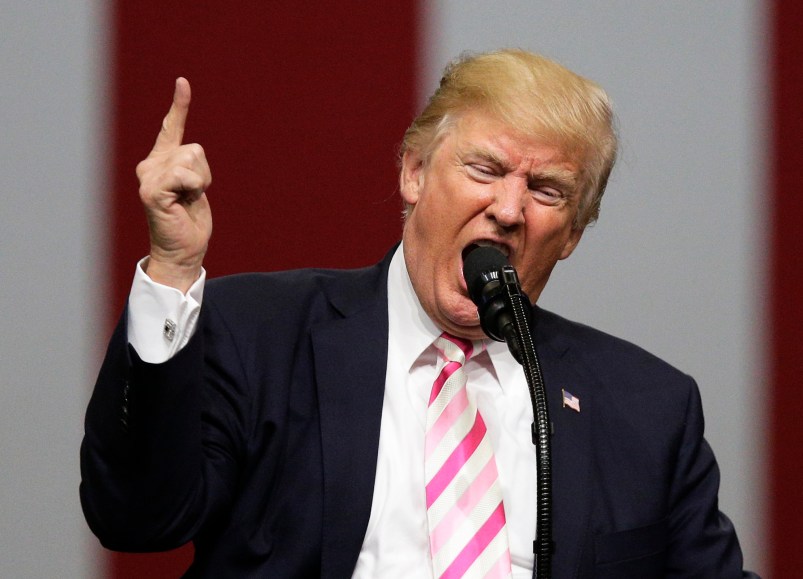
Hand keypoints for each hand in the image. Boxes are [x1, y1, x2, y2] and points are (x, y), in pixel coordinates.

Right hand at [136, 77, 211, 291]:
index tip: (183, 82)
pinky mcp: (151, 190)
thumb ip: (189, 168)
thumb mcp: (194, 188)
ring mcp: (148, 177)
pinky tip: (182, 204)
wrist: (182, 250)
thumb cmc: (189, 222)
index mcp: (160, 162)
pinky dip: (194, 189)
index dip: (179, 105)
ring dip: (200, 183)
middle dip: (204, 175)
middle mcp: (149, 165)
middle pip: (195, 150)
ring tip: (186, 201)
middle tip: (191, 198)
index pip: (172, 128)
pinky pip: (186, 175)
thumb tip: (192, 156)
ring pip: (192, 159)